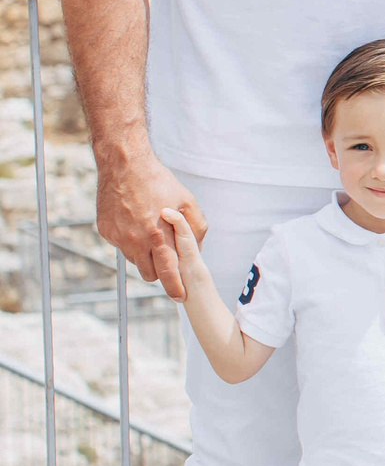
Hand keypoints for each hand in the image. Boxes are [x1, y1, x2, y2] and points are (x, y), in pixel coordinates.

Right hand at [98, 149, 203, 299]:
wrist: (125, 166)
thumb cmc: (160, 183)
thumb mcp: (188, 202)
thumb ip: (196, 229)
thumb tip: (196, 249)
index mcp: (158, 235)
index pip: (168, 272)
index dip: (174, 287)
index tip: (180, 298)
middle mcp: (136, 241)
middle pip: (149, 274)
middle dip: (160, 274)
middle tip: (167, 265)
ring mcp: (118, 237)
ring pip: (135, 261)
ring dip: (145, 257)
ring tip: (152, 237)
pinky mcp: (106, 232)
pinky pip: (122, 246)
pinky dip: (131, 242)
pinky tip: (136, 224)